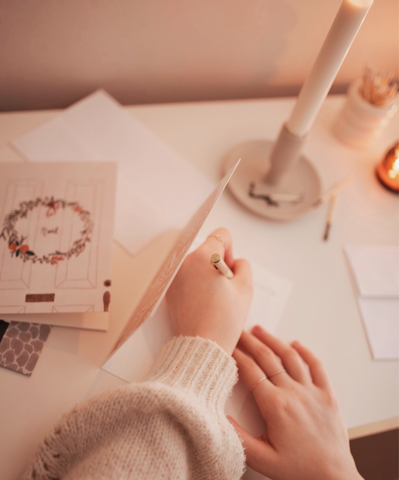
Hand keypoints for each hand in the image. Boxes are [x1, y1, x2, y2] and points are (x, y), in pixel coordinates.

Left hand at [166, 228, 252, 354]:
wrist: (201, 346)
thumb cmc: (224, 320)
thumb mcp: (245, 288)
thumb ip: (244, 266)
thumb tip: (235, 262)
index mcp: (204, 257)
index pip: (221, 235)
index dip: (231, 250)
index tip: (231, 270)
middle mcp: (184, 261)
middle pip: (208, 249)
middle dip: (219, 263)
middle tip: (224, 288)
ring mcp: (174, 275)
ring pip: (197, 263)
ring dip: (207, 273)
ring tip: (213, 298)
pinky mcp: (169, 288)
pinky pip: (186, 276)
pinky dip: (195, 283)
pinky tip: (202, 302)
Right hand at [229, 327, 362, 479]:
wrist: (333, 478)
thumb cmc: (298, 470)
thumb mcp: (261, 459)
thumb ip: (238, 437)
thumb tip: (219, 417)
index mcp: (275, 406)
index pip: (250, 371)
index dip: (236, 355)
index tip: (227, 345)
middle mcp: (292, 392)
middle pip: (267, 358)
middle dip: (250, 341)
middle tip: (239, 330)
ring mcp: (311, 391)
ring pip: (289, 356)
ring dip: (273, 340)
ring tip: (260, 330)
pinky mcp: (327, 394)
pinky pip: (317, 366)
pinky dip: (306, 352)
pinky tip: (296, 343)